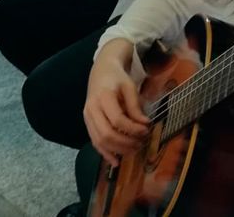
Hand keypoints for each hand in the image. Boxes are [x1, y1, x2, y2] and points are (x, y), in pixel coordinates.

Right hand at [84, 39, 149, 166]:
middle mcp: (92, 109)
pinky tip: (116, 161)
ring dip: (118, 150)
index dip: (133, 129)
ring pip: (99, 141)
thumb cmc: (117, 79)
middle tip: (141, 143)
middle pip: (106, 134)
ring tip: (134, 150)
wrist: (101, 73)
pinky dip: (105, 153)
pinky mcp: (87, 123)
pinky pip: (94, 142)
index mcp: (103, 97)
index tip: (146, 130)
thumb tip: (144, 125)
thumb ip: (135, 106)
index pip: (117, 119)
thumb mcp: (130, 87)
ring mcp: (87, 117)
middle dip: (126, 143)